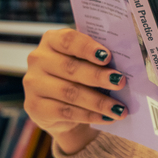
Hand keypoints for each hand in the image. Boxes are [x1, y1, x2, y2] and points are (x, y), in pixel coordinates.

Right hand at [23, 28, 127, 154]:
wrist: (60, 108)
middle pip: (70, 67)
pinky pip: (65, 112)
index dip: (88, 48)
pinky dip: (89, 116)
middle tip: (120, 82)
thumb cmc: (79, 77)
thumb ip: (99, 60)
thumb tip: (124, 67)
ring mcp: (33, 83)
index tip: (107, 56)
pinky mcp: (34, 107)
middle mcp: (38, 59)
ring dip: (98, 101)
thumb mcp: (86, 63)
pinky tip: (106, 117)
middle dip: (98, 76)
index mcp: (52, 40)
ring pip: (70, 92)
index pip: (68, 40)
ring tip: (119, 108)